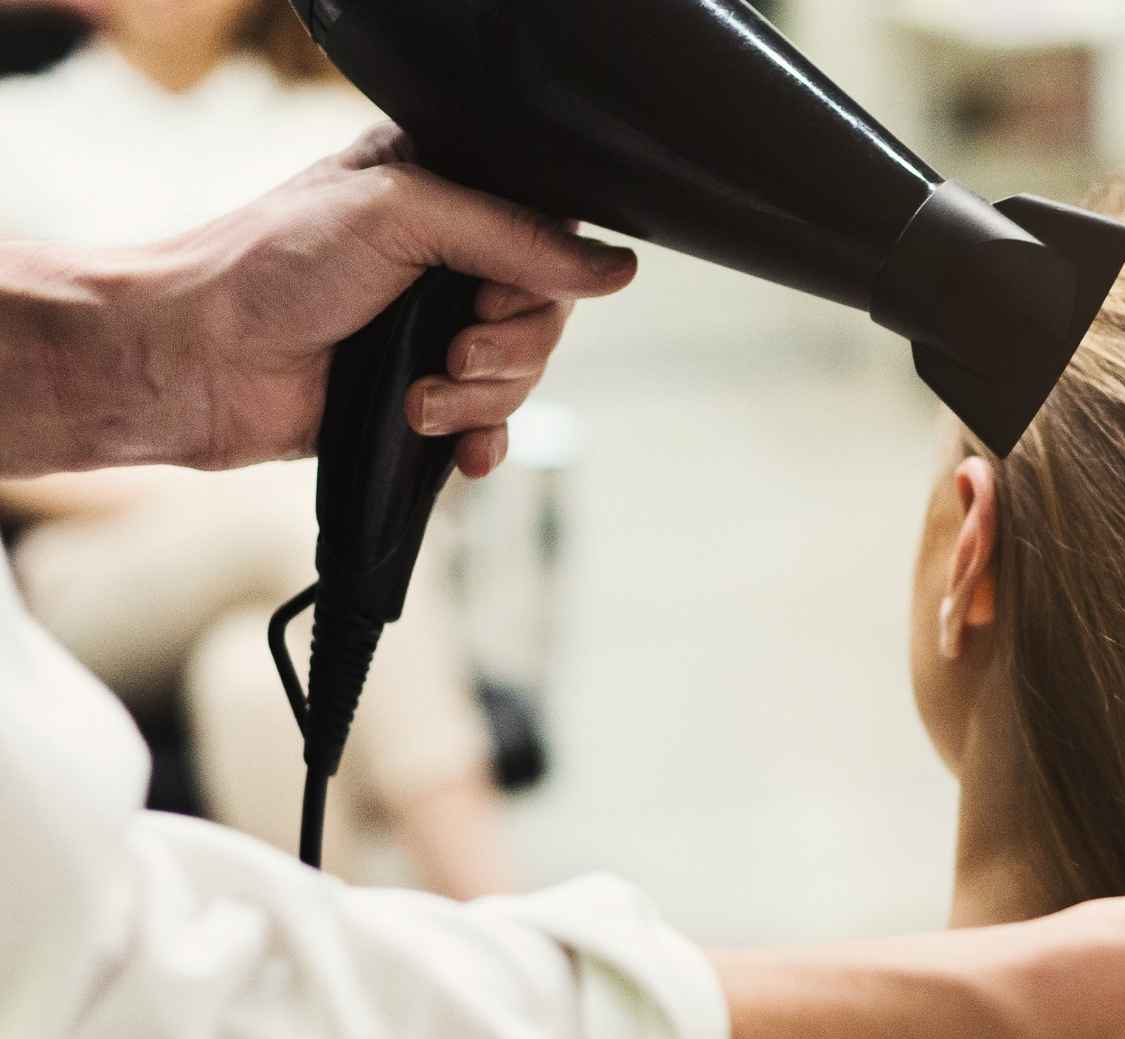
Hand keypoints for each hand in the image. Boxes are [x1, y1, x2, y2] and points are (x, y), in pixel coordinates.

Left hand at [83, 124, 633, 474]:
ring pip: (521, 376)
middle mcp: (446, 261)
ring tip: (417, 397)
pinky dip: (480, 442)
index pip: (549, 230)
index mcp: (443, 192)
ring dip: (479, 399)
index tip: (489, 289)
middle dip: (509, 347)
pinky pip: (492, 429)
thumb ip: (515, 237)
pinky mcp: (419, 399)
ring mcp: (433, 333)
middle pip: (546, 313)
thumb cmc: (268, 266)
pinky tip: (455, 449)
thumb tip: (618, 268)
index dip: (542, 272)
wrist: (195, 360)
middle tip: (453, 350)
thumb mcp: (401, 216)